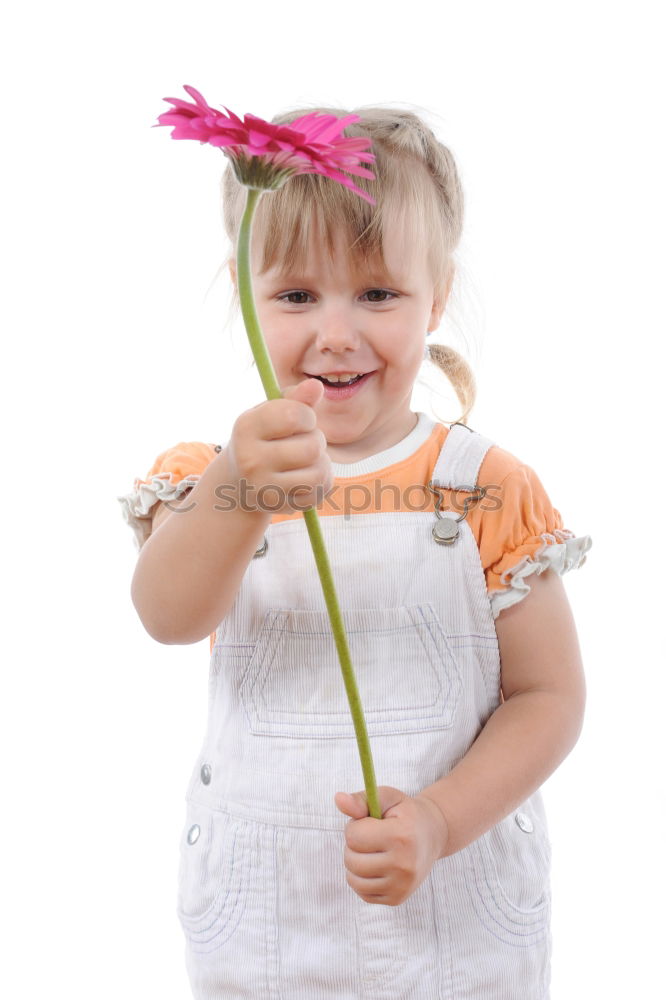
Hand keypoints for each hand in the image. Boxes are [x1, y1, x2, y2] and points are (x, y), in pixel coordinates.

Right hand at [227, 377, 333, 515]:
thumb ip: (295, 398)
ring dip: (322, 463)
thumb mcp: (271, 413)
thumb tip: (316, 386)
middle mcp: (250, 459)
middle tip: (305, 441)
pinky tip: (307, 477)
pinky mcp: (277, 506)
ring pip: (318, 473)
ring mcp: (263, 487)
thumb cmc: (263, 439)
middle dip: (317, 441)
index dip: (307, 416)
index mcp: (246, 427)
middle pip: (312, 448)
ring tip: (310, 459)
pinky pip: (318, 492)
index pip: (293, 415)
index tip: (301, 419)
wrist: (239, 482)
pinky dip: (321, 483)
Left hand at [334, 786, 448, 906]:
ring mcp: (402, 886)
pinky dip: (362, 879)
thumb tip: (338, 798)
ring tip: (371, 851)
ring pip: (353, 880)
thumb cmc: (404, 813)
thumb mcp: (386, 798)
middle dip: (354, 845)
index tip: (370, 822)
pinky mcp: (397, 899)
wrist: (432, 835)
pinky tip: (376, 866)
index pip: (354, 837)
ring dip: (355, 863)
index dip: (356, 826)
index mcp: (401, 836)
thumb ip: (361, 800)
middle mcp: (404, 865)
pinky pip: (363, 892)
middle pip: (351, 860)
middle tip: (371, 837)